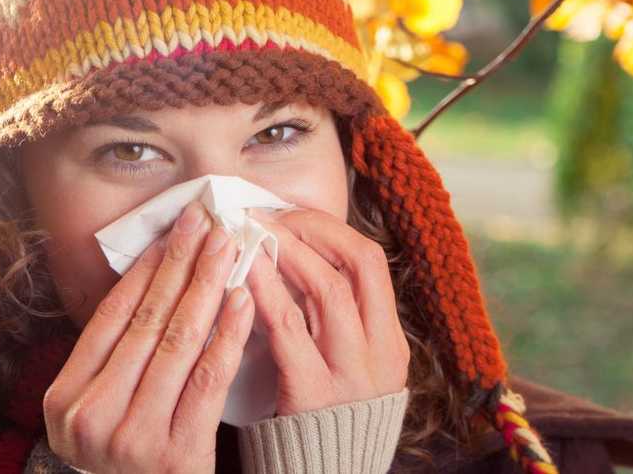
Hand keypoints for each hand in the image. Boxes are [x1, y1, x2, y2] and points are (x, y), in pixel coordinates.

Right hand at [43, 202, 253, 472]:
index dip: (149, 267)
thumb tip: (158, 273)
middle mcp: (90, 416)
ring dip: (207, 286)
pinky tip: (244, 299)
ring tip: (230, 247)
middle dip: (183, 264)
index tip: (177, 228)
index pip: (113, 315)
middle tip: (209, 221)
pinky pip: (208, 379)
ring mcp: (132, 436)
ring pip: (177, 343)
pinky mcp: (176, 453)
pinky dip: (228, 335)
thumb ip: (118, 357)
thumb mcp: (103, 409)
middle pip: (147, 321)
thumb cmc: (131, 453)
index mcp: (65, 399)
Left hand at [246, 207, 409, 415]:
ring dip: (286, 253)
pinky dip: (266, 293)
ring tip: (251, 234)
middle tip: (266, 216)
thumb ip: (329, 319)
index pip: (371, 262)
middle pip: (356, 265)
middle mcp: (380, 352)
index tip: (291, 215)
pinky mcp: (314, 395)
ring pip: (327, 291)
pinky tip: (242, 275)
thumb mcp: (346, 365)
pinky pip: (290, 331)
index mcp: (390, 341)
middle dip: (309, 231)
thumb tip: (292, 256)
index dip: (331, 230)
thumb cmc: (325, 417)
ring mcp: (352, 374)